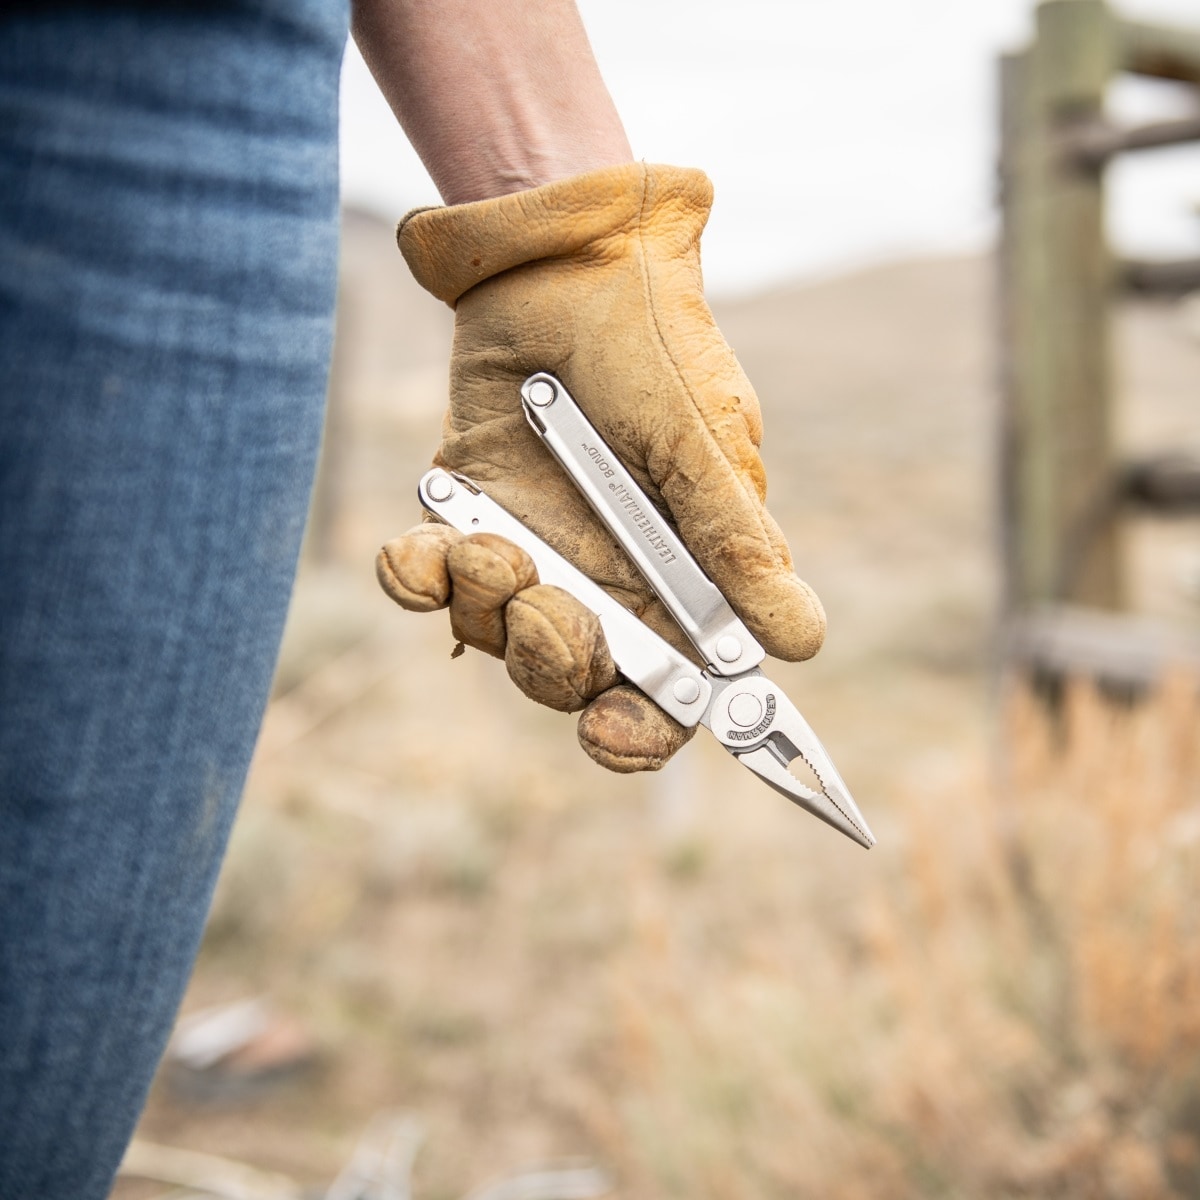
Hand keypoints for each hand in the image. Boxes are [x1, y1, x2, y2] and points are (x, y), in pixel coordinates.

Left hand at [377, 163, 824, 770]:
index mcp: (676, 582)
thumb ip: (737, 546)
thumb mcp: (701, 446)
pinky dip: (417, 576)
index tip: (613, 730)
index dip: (639, 733)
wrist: (564, 266)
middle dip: (553, 658)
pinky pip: (428, 583)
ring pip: (493, 637)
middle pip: (570, 682)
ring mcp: (531, 551)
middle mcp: (604, 580)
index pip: (666, 694)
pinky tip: (427, 547)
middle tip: (551, 606)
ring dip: (486, 605)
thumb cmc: (655, 348)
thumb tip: (801, 642)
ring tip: (489, 545)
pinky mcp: (466, 516)